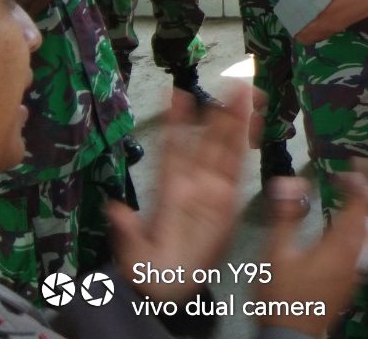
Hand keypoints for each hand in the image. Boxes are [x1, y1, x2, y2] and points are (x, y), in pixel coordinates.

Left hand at [109, 84, 251, 301]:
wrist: (174, 287)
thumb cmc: (152, 269)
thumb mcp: (133, 253)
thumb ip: (127, 230)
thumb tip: (114, 208)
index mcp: (169, 189)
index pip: (173, 148)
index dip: (177, 121)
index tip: (178, 93)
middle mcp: (192, 182)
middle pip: (207, 139)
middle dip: (219, 109)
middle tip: (231, 79)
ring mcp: (214, 188)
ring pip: (227, 147)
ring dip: (237, 119)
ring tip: (246, 91)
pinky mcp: (230, 199)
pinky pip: (239, 168)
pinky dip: (246, 145)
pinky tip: (254, 124)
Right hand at [255, 170, 367, 336]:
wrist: (292, 337)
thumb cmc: (282, 295)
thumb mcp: (277, 252)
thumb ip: (285, 216)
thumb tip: (289, 182)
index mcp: (341, 241)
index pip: (361, 200)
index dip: (361, 178)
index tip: (355, 162)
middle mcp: (356, 252)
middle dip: (367, 190)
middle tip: (355, 175)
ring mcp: (357, 268)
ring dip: (367, 209)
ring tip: (358, 196)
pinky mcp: (352, 280)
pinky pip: (367, 247)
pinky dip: (363, 228)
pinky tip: (350, 229)